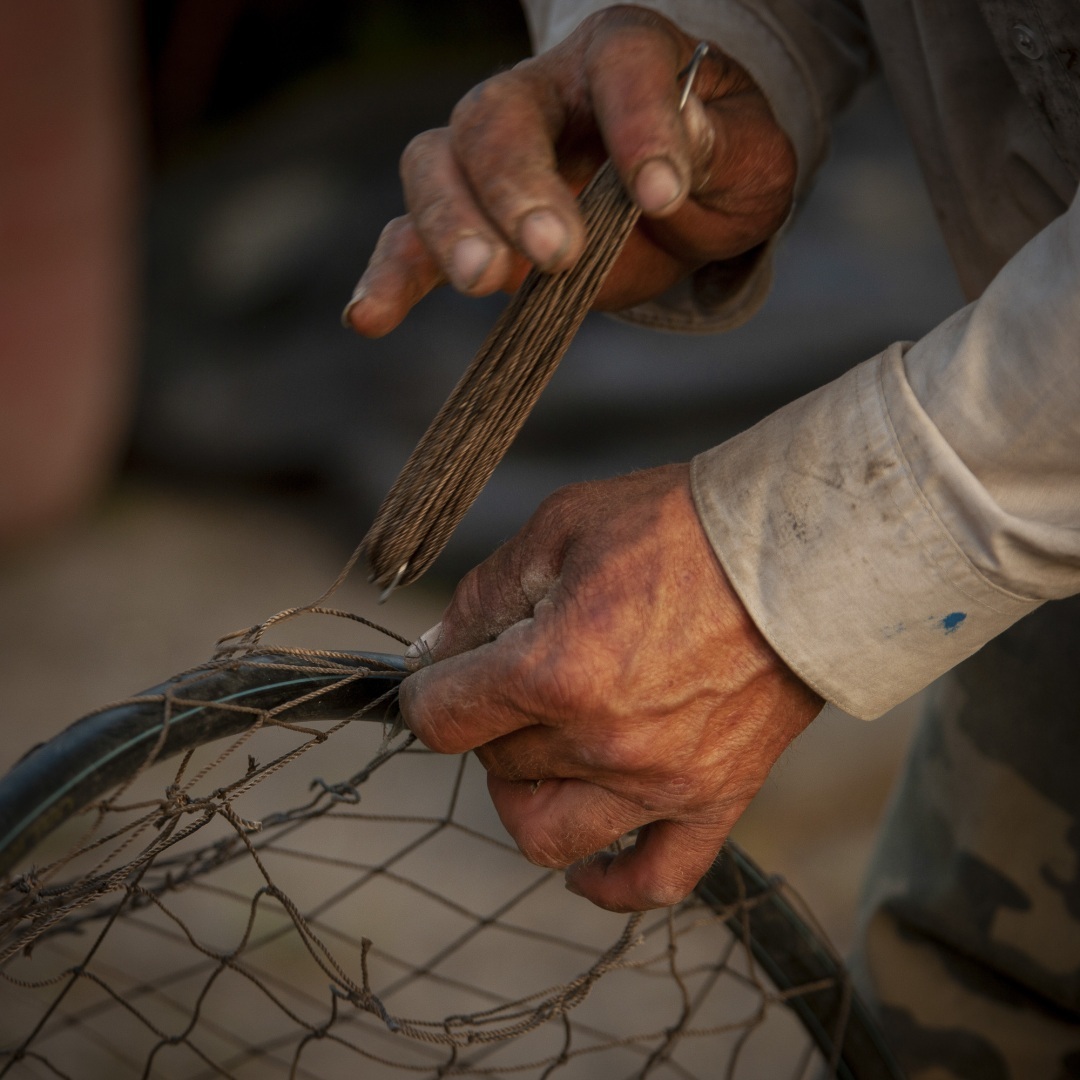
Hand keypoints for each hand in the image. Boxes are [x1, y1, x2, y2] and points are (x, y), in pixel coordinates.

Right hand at [345, 6, 795, 337]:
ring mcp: (490, 156)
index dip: (639, 126)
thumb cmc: (714, 166)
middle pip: (497, 118)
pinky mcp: (468, 219)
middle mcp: (541, 93)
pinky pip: (410, 235)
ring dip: (450, 225)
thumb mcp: (748, 157)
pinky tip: (372, 316)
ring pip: (436, 164)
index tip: (662, 195)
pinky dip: (391, 274)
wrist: (674, 199)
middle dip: (518, 188)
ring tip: (484, 282)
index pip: (621, 67)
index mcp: (623, 55)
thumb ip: (717, 147)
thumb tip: (679, 147)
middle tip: (556, 253)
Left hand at [399, 464, 822, 911]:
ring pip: (547, 834)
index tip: (438, 678)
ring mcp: (661, 782)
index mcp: (554, 670)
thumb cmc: (681, 527)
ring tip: (541, 752)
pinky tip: (586, 865)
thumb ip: (484, 595)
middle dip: (489, 720)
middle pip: (495, 764)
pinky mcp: (715, 799)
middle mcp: (602, 742)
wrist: (799, 550)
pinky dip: (610, 884)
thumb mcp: (562, 527)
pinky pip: (654, 879)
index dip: (426, 694)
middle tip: (516, 675)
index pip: (443, 719)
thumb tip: (433, 653)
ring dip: (526, 796)